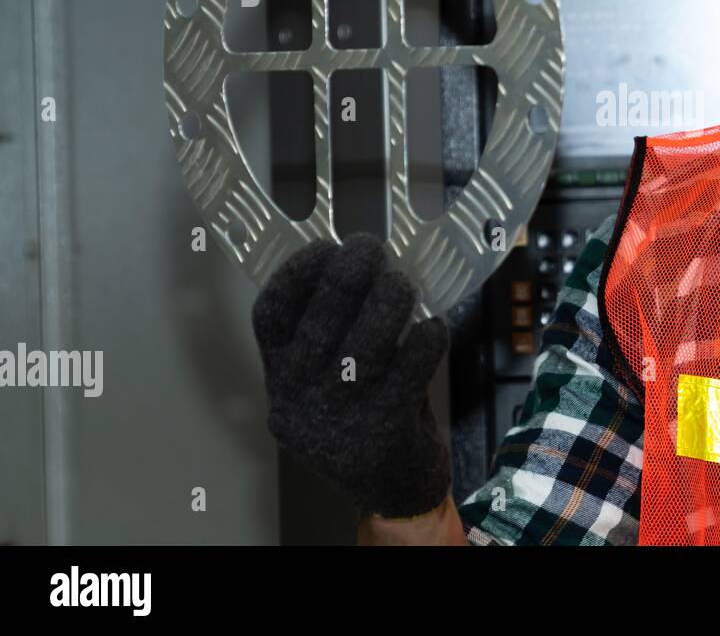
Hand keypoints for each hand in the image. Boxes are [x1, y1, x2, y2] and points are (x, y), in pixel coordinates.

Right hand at [251, 233, 451, 518]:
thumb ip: (336, 330)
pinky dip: (426, 338)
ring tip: (404, 286)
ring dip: (391, 299)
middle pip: (322, 318)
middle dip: (350, 272)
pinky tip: (433, 328)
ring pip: (368, 339)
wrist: (392, 488)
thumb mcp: (330, 379)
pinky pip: (411, 366)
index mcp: (281, 379)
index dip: (295, 273)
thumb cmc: (366, 415)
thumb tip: (362, 262)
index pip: (270, 316)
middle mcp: (299, 400)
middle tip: (371, 247)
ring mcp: (340, 418)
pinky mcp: (383, 430)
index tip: (322, 246)